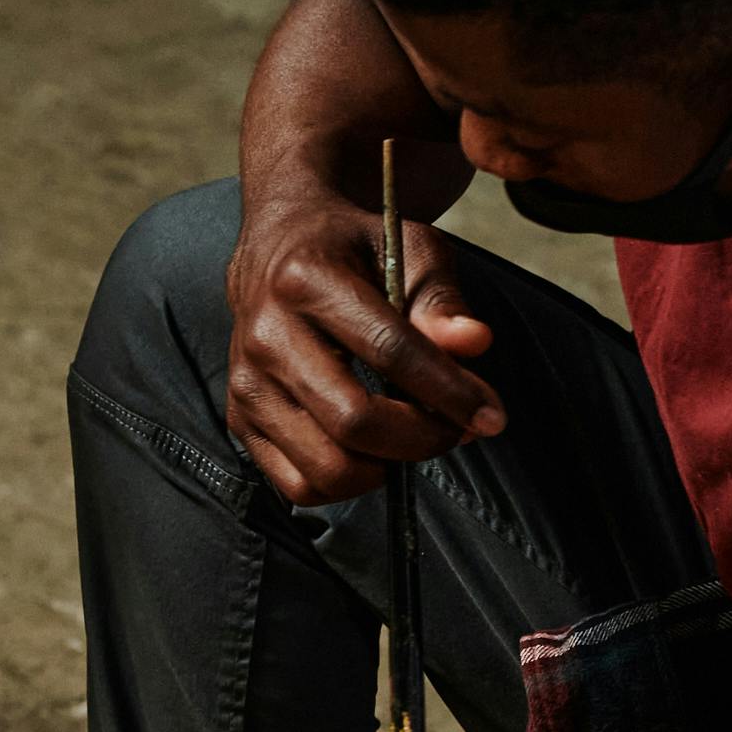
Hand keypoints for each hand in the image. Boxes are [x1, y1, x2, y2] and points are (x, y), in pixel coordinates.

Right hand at [220, 169, 503, 506]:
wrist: (274, 247)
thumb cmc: (351, 248)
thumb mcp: (408, 248)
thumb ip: (440, 298)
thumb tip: (474, 343)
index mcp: (306, 281)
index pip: (388, 352)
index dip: (449, 392)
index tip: (492, 415)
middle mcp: (266, 336)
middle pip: (353, 421)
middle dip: (422, 439)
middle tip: (455, 428)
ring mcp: (247, 383)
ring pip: (326, 466)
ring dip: (387, 467)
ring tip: (413, 438)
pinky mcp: (239, 418)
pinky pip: (298, 484)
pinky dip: (347, 483)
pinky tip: (372, 452)